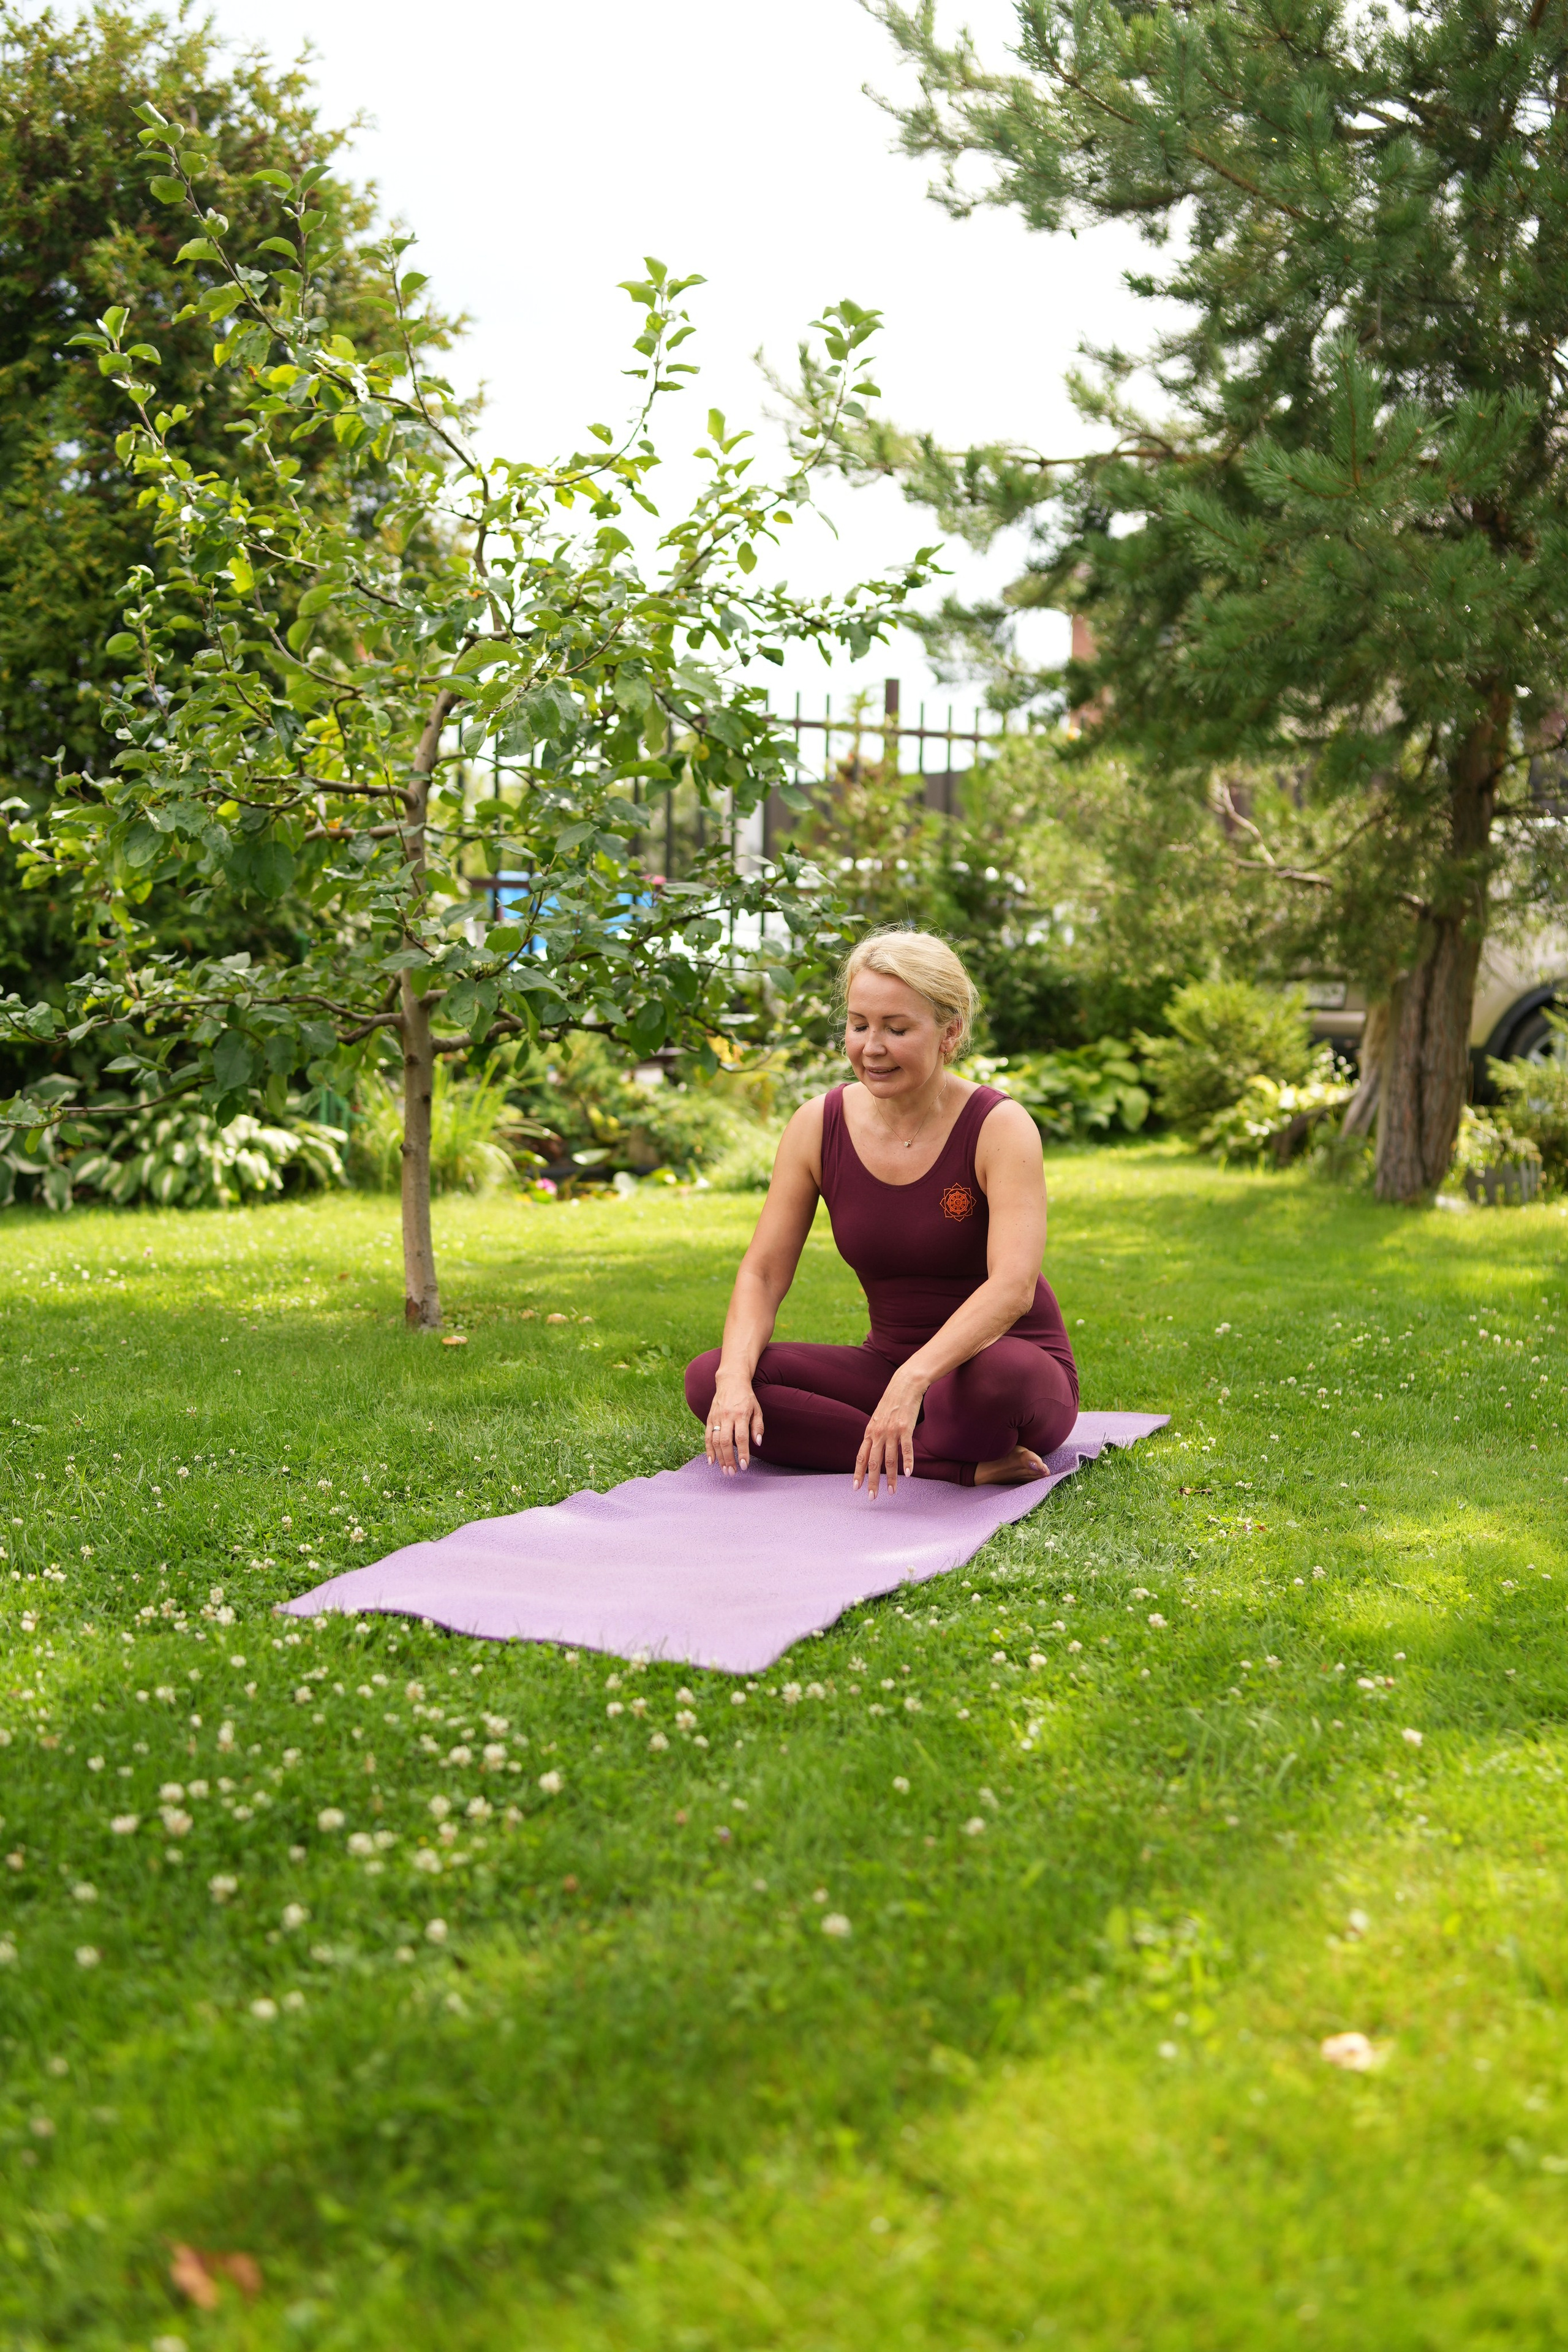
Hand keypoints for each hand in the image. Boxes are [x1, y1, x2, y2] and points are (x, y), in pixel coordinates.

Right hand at [705, 1376, 763, 1473]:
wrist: (730, 1381)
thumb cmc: (747, 1398)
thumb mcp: (757, 1409)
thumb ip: (758, 1426)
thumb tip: (758, 1443)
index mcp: (741, 1414)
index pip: (741, 1438)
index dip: (743, 1453)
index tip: (745, 1466)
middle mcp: (727, 1416)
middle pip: (726, 1441)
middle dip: (729, 1459)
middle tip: (732, 1473)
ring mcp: (716, 1417)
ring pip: (715, 1441)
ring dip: (719, 1458)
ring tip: (724, 1470)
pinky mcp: (709, 1418)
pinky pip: (707, 1436)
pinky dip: (708, 1450)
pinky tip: (711, 1461)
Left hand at [854, 1370, 926, 1497]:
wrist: (905, 1384)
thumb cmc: (892, 1402)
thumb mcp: (878, 1418)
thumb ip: (875, 1434)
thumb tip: (873, 1449)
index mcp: (870, 1432)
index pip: (861, 1457)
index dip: (858, 1473)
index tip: (856, 1488)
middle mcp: (878, 1433)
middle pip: (873, 1463)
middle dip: (872, 1482)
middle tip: (872, 1498)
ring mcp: (891, 1431)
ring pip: (889, 1460)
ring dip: (891, 1478)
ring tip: (892, 1492)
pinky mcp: (905, 1428)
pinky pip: (906, 1448)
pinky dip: (907, 1462)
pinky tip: (909, 1474)